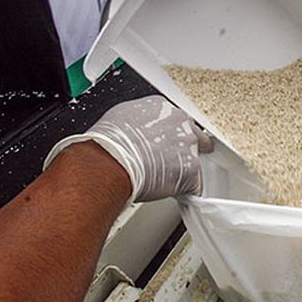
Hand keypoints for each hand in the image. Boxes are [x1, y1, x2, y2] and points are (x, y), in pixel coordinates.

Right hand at [44, 96, 212, 201]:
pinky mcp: (191, 169)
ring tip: (162, 181)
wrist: (109, 163)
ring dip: (182, 171)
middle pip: (193, 136)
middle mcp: (179, 122)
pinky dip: (184, 191)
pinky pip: (194, 185)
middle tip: (168, 163)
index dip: (169, 136)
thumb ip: (138, 123)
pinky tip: (169, 193)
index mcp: (161, 108)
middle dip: (184, 150)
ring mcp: (188, 145)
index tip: (163, 145)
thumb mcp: (119, 119)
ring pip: (194, 160)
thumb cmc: (106, 144)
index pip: (176, 120)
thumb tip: (136, 131)